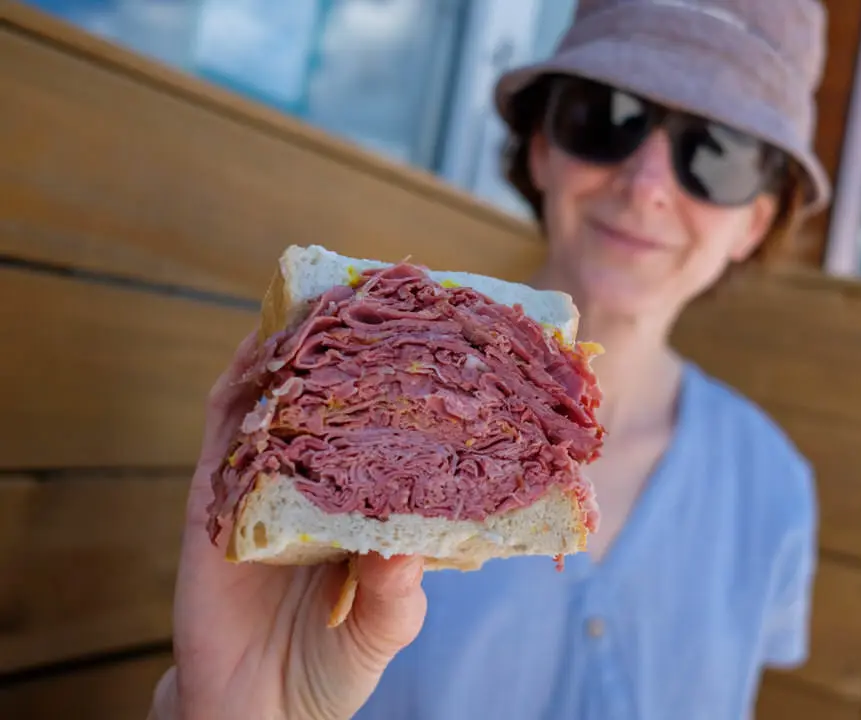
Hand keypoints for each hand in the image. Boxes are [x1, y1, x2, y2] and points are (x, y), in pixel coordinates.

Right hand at [154, 331, 426, 719]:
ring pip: (275, 402)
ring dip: (292, 351)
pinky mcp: (213, 504)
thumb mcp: (390, 624)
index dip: (404, 384)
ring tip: (320, 302)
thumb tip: (405, 543)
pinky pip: (222, 434)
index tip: (435, 336)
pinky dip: (237, 388)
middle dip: (350, 351)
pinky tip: (256, 351)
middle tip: (380, 296)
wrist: (262, 712)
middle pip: (330, 402)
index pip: (385, 429)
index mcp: (362, 504)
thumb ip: (400, 589)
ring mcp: (262, 488)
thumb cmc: (335, 664)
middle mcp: (314, 485)